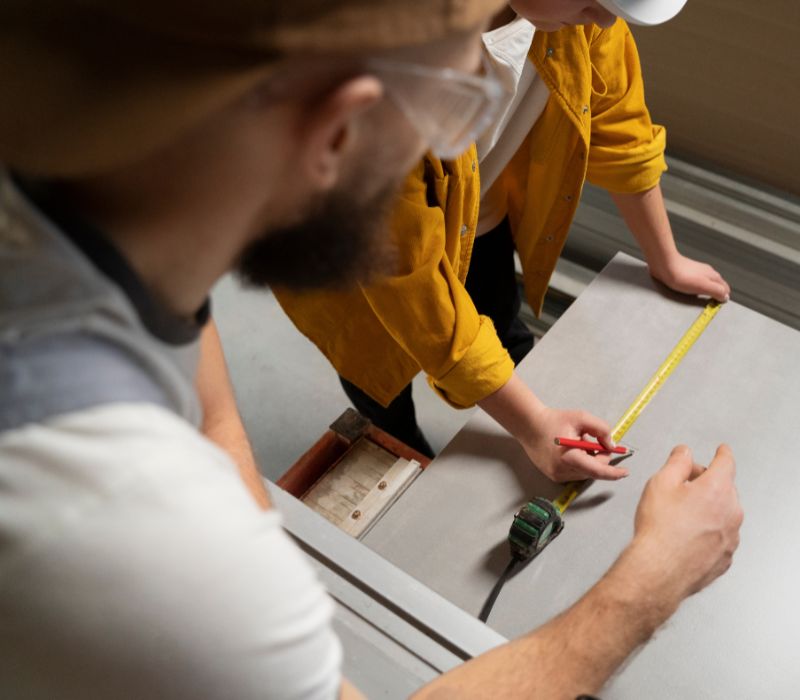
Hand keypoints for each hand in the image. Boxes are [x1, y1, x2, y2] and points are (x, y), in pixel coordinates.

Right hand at [521, 406, 628, 482]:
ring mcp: (557, 475)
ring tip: (577, 443)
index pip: (598, 471)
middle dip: (600, 458)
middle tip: (594, 441)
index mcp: (570, 457)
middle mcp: (563, 470)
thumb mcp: (581, 418)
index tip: (625, 472)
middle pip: (593, 471)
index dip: (614, 473)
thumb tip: (612, 445)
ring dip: (589, 460)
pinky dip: (579, 463)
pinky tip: (571, 450)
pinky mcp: (553, 476)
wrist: (529, 425)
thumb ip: (601, 430)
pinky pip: (575, 473)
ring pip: (585, 473)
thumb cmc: (553, 420)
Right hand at [631, 444, 742, 599]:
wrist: (659, 569)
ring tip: (679, 516)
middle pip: (724, 487)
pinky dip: (708, 531)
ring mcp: (731, 537)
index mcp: (717, 489)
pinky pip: (720, 535)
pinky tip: (685, 535)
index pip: (726, 463)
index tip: (722, 451)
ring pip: (723, 513)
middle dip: (706, 483)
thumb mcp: (660, 482)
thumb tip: (684, 453)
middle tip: (682, 487)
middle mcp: (731, 512)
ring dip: (708, 508)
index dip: (722, 453)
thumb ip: (676, 462)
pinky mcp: (726, 556)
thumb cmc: (660, 528)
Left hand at [648, 252, 730, 301]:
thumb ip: (716, 291)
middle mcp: (707, 272)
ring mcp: (697, 272)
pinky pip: (695, 282)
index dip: (722, 298)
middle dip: (716, 294)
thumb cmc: (681, 275)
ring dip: (706, 291)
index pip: (725, 288)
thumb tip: (725, 297)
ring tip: (702, 298)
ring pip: (707, 283)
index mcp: (713, 276)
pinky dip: (696, 288)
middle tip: (710, 303)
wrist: (664, 265)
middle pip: (717, 285)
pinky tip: (691, 291)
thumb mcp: (703, 286)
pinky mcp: (687, 273)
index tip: (716, 305)